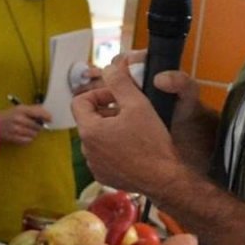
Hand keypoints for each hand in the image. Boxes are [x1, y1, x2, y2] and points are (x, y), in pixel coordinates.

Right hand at [0, 103, 50, 144]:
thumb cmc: (8, 116)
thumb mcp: (19, 108)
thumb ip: (32, 109)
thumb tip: (46, 112)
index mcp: (21, 110)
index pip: (38, 113)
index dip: (46, 116)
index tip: (50, 119)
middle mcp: (19, 119)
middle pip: (38, 125)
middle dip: (39, 126)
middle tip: (36, 125)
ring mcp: (16, 129)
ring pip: (34, 134)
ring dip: (34, 133)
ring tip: (28, 130)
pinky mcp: (14, 138)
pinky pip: (28, 140)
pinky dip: (29, 138)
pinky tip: (24, 135)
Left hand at [73, 58, 183, 194]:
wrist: (165, 178)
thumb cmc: (152, 142)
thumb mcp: (137, 104)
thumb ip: (120, 82)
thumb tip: (110, 67)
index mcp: (89, 130)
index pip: (79, 101)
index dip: (98, 94)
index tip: (117, 96)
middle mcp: (86, 149)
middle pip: (89, 120)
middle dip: (107, 110)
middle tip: (130, 109)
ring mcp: (94, 165)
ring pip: (97, 138)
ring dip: (111, 129)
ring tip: (134, 127)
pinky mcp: (104, 176)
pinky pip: (103, 155)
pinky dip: (114, 147)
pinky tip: (134, 146)